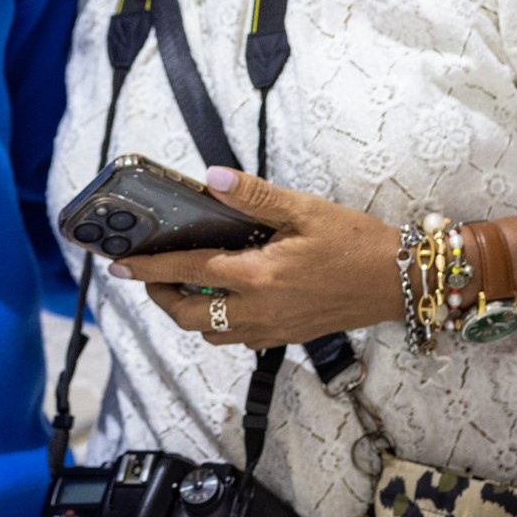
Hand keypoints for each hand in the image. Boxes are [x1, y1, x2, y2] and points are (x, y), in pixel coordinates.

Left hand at [106, 168, 403, 349]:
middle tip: (147, 273)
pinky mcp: (286, 336)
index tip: (118, 264)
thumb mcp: (303, 209)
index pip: (187, 274)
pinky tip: (225, 296)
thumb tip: (210, 178)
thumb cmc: (354, 243)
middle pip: (188, 317)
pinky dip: (217, 322)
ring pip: (211, 333)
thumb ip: (252, 196)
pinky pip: (236, 338)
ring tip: (181, 284)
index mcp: (259, 277)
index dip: (148, 268)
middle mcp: (259, 311)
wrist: (398, 281)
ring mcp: (272, 329)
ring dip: (188, 312)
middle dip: (160, 297)